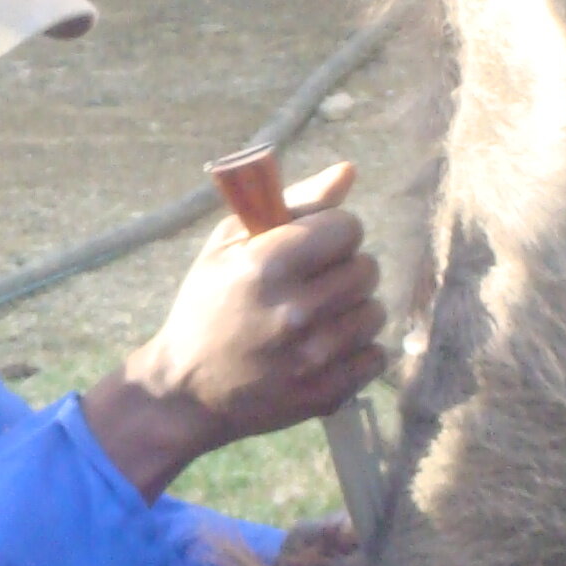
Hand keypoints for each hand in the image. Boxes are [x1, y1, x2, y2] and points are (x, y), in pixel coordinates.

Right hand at [80, 163, 386, 499]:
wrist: (189, 392)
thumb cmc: (208, 308)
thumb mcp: (230, 246)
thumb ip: (294, 204)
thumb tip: (349, 172)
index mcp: (267, 266)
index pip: (347, 227)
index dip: (332, 232)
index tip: (313, 246)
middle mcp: (294, 311)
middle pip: (366, 268)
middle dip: (344, 269)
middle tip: (314, 284)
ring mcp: (313, 357)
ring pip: (375, 311)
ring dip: (352, 310)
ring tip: (319, 318)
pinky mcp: (326, 393)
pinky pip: (376, 355)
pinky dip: (357, 352)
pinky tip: (325, 350)